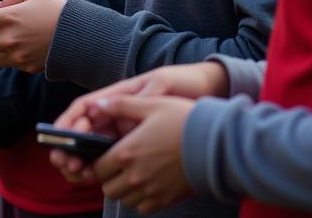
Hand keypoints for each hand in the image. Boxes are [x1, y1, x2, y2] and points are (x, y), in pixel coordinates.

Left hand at [91, 96, 195, 211]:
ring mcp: (152, 191)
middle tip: (115, 165)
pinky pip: (143, 208)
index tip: (101, 155)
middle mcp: (136, 177)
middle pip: (108, 188)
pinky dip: (140, 200)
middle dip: (107, 178)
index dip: (96, 162)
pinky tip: (146, 184)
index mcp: (127, 153)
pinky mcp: (167, 200)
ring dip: (123, 189)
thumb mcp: (150, 104)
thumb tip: (99, 104)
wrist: (216, 146)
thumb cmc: (183, 122)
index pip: (97, 168)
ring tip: (130, 173)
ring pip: (124, 200)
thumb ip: (120, 105)